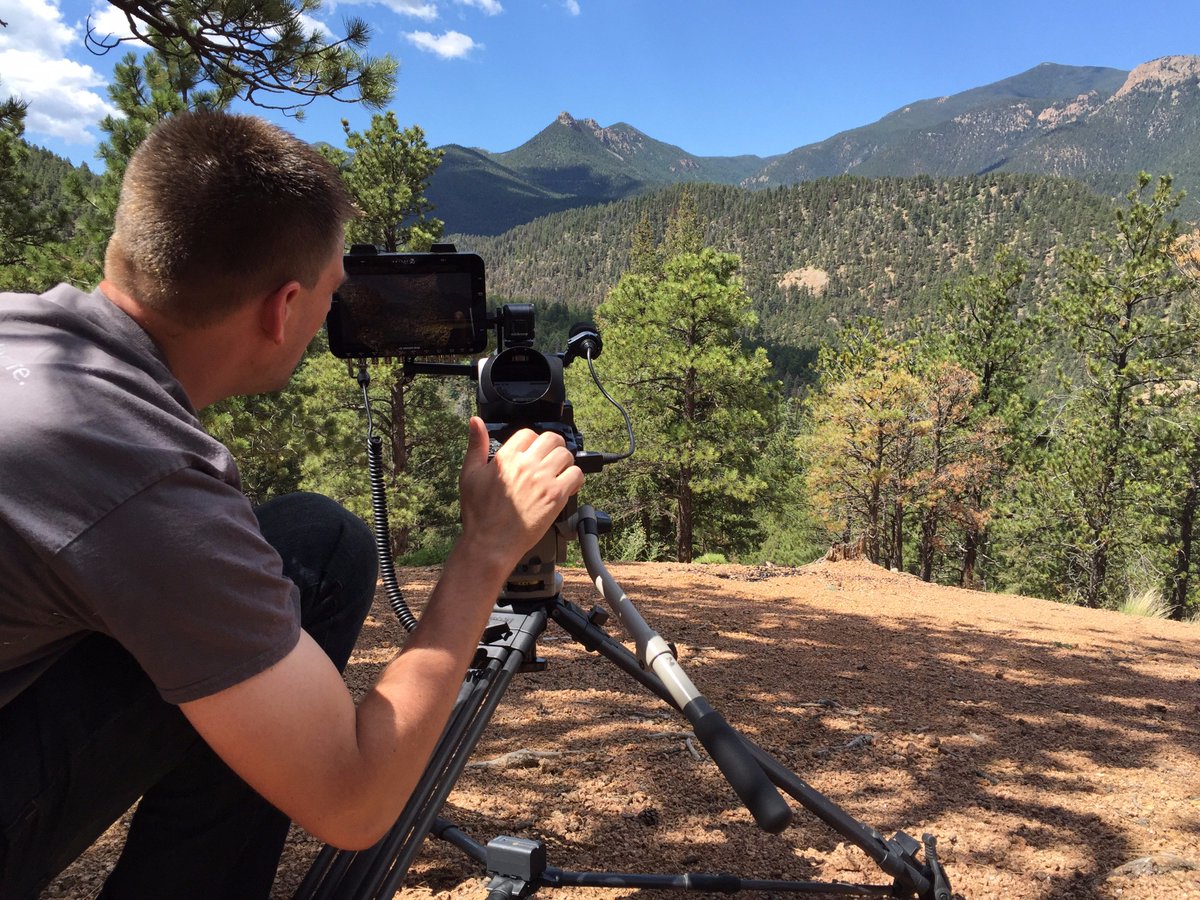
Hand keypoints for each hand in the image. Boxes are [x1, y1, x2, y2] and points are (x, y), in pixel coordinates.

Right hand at [457, 417, 583, 572]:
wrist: (490, 543)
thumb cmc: (479, 514)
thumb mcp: (470, 475)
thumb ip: (476, 445)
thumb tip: (475, 422)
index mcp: (506, 457)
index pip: (528, 433)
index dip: (532, 441)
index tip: (533, 451)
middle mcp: (526, 465)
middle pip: (552, 439)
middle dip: (553, 446)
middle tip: (551, 458)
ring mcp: (543, 480)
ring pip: (566, 455)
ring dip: (565, 461)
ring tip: (559, 472)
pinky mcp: (555, 496)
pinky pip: (576, 475)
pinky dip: (575, 478)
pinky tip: (567, 486)